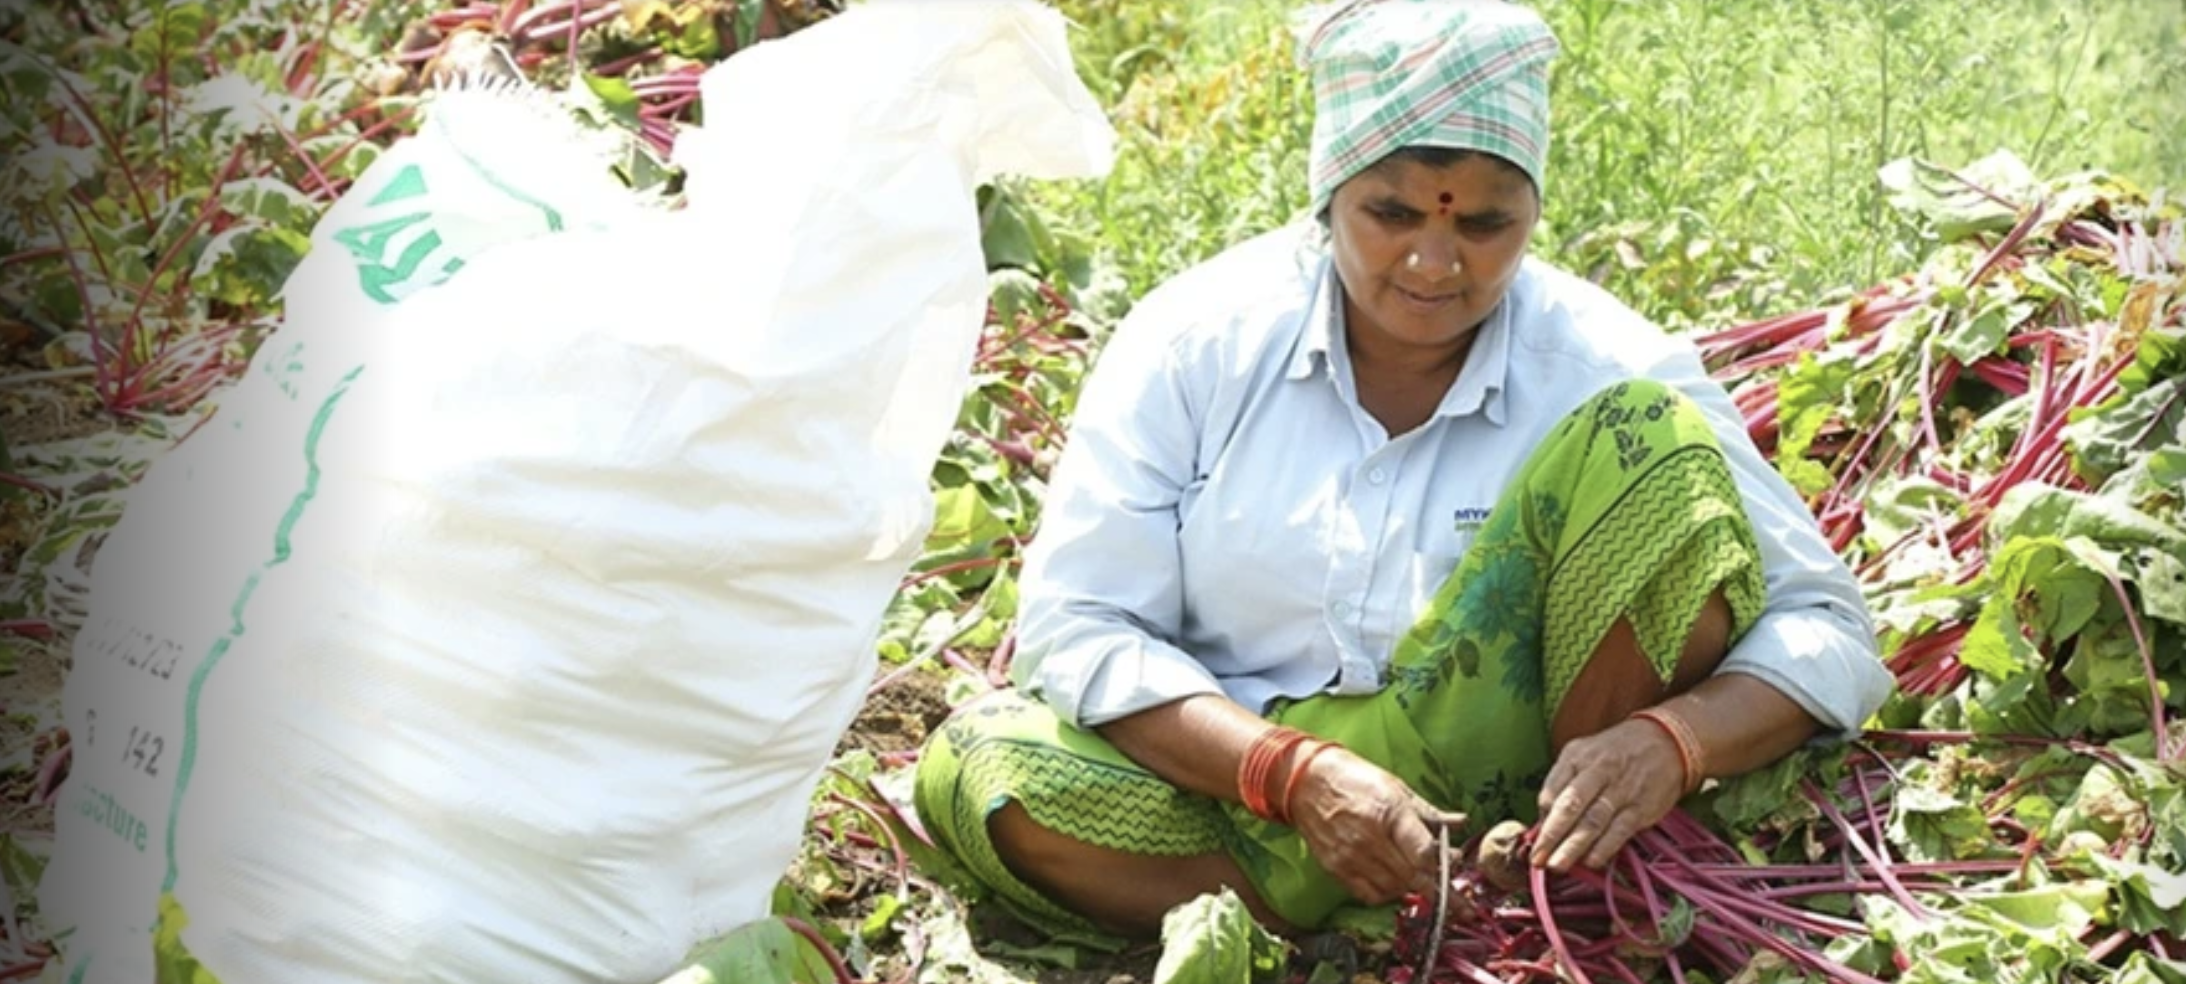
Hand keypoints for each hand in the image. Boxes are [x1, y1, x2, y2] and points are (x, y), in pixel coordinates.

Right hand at [1286, 747, 1465, 904]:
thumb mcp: (1395, 788)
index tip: (1457, 874)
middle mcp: (1369, 838)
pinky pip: (1370, 895)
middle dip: (1440, 892)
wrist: (1304, 782)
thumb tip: (1460, 823)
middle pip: (1413, 877)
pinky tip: (1395, 883)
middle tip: (1460, 905)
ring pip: (1394, 889)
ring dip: (1414, 889)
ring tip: (1422, 880)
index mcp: (1388, 812)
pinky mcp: (1336, 868)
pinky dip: (1388, 894)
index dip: (1445, 868)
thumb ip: (1428, 812)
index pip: (1423, 853)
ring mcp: (1351, 856)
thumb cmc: (1353, 778)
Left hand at [1531, 718, 1684, 871]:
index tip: (1533, 841)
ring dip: (1572, 847)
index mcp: (1577, 757)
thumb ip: (1563, 782)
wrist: (1665, 741)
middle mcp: (1598, 771)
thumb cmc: (1615, 751)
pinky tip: (1590, 862)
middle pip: (1570, 806)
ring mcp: (1621, 790)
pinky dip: (1603, 849)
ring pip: (1592, 822)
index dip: (1541, 818)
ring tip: (1557, 866)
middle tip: (1538, 859)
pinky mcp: (1641, 807)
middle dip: (1551, 835)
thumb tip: (1544, 820)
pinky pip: (1619, 831)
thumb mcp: (1584, 753)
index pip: (1552, 789)